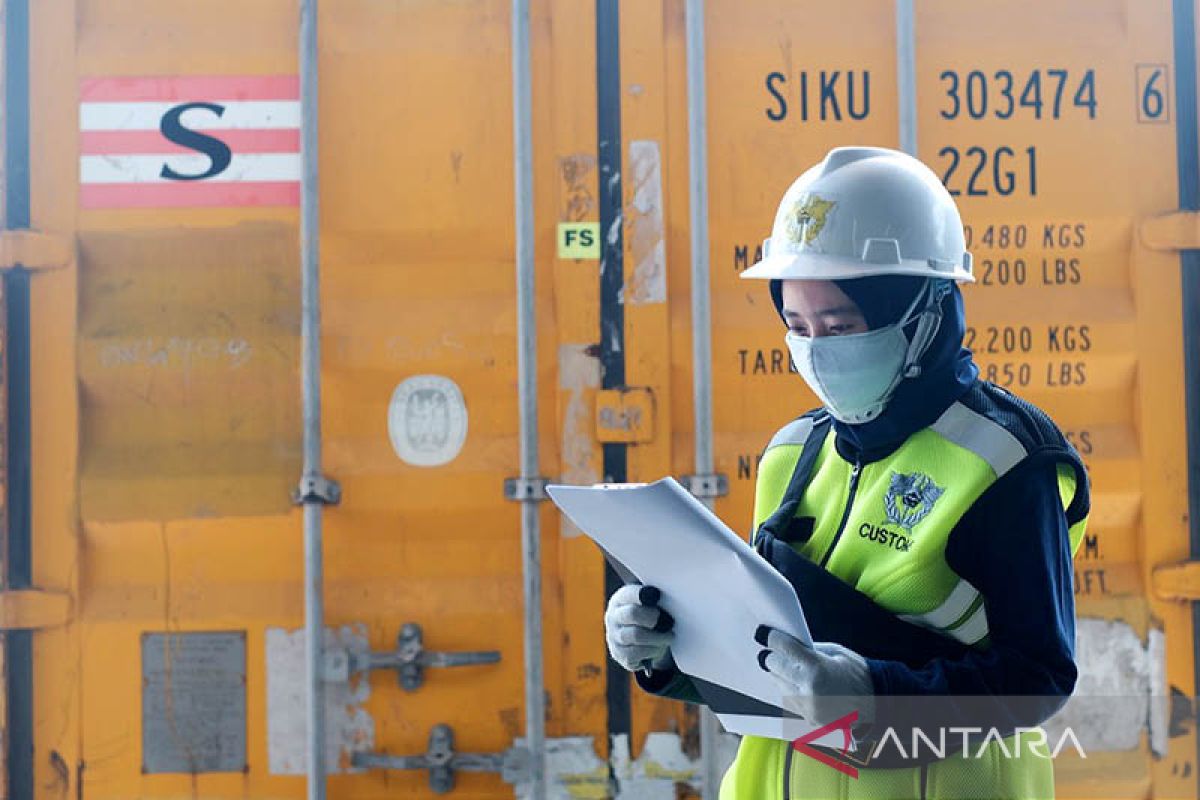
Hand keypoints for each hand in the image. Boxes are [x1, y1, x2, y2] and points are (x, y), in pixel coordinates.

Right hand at [605, 585, 674, 672]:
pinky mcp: (618, 654)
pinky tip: (659, 647)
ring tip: (669, 636)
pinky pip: (636, 653)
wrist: (636, 641)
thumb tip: (665, 598)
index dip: (644, 594)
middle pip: (632, 613)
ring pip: (636, 635)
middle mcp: (613, 617)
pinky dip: (652, 651)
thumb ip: (653, 599)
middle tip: (668, 621)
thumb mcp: (648, 604)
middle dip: (653, 617)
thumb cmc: (647, 617)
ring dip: (657, 637)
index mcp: (620, 599)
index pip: (629, 594)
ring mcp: (614, 637)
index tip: (658, 595)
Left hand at [755, 625, 874, 728]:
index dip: (771, 638)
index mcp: (815, 669)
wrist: (878, 703)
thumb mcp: (835, 652)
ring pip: (778, 684)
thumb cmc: (858, 673)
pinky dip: (791, 690)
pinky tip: (802, 684)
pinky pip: (789, 700)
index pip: (782, 648)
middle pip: (772, 667)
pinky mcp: (808, 719)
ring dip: (782, 675)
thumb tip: (786, 643)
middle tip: (777, 651)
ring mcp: (807, 708)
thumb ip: (808, 648)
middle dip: (774, 657)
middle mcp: (807, 690)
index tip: (763, 633)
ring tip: (795, 669)